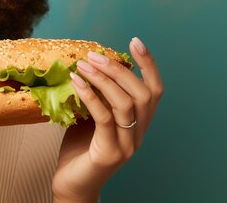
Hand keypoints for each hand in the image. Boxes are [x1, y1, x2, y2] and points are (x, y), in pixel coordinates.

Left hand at [51, 37, 163, 202]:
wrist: (72, 184)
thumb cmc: (80, 149)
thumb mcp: (90, 117)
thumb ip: (96, 96)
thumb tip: (85, 65)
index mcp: (139, 123)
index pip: (154, 90)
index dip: (149, 65)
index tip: (136, 41)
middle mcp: (139, 133)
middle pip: (141, 94)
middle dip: (118, 69)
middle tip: (93, 55)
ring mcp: (127, 145)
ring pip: (124, 104)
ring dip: (103, 79)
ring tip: (82, 65)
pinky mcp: (109, 153)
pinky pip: (104, 118)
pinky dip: (90, 95)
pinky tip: (76, 81)